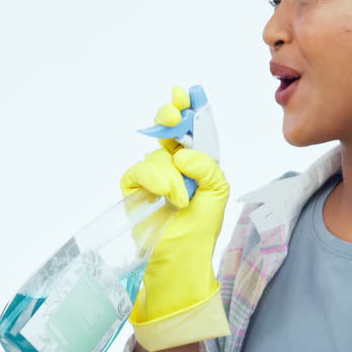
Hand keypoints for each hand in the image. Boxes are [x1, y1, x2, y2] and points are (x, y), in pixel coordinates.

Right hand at [118, 86, 230, 350]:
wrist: (181, 260)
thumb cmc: (201, 229)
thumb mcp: (217, 194)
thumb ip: (208, 168)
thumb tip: (184, 154)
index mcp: (196, 162)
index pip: (193, 129)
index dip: (191, 108)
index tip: (190, 91)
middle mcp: (174, 164)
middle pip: (167, 129)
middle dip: (171, 116)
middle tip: (175, 112)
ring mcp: (153, 175)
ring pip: (157, 155)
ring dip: (172, 175)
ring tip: (182, 198)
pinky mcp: (134, 188)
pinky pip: (141, 171)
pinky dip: (157, 182)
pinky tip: (170, 197)